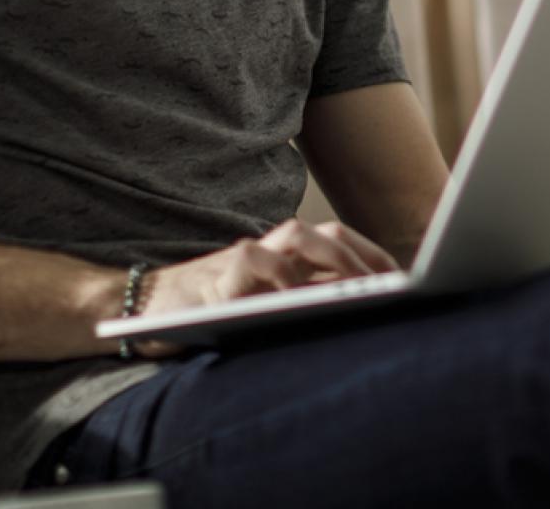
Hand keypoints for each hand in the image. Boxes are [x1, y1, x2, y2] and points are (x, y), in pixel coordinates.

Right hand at [128, 219, 397, 358]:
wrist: (144, 307)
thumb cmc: (212, 312)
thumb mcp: (265, 305)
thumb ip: (304, 299)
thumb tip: (363, 311)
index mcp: (287, 254)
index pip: (341, 242)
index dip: (374, 258)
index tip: (405, 280)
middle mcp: (271, 247)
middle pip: (328, 236)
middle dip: (362, 260)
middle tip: (390, 289)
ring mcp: (247, 256)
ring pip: (300, 240)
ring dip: (334, 262)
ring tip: (360, 290)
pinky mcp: (222, 274)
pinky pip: (259, 265)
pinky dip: (285, 279)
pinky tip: (305, 299)